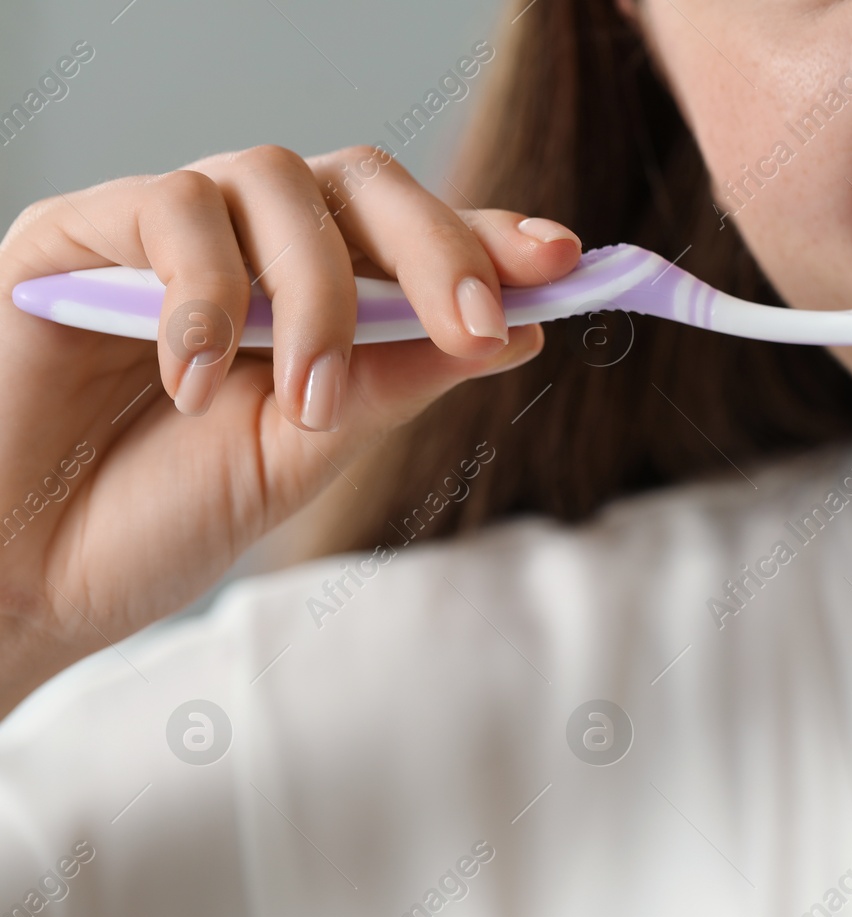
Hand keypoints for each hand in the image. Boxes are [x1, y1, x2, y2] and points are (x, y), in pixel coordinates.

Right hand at [0, 143, 580, 712]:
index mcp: (317, 295)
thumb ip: (399, 380)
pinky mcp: (78, 235)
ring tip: (310, 398)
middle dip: (436, 248)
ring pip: (274, 180)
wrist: (33, 572)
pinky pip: (166, 212)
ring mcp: (168, 234)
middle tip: (475, 322)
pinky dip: (202, 298)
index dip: (492, 237)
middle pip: (363, 182)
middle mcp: (252, 249)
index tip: (568, 262)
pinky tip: (192, 381)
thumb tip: (520, 329)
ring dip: (317, 292)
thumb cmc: (165, 515)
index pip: (416, 237)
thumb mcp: (311, 450)